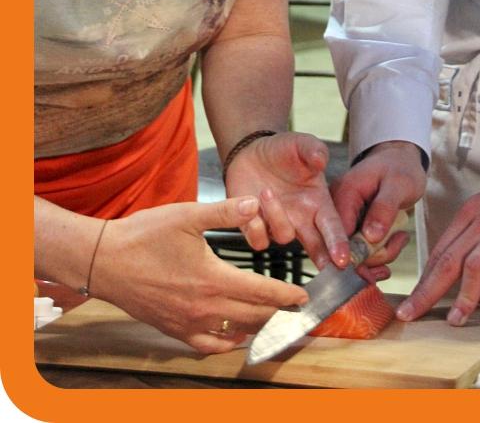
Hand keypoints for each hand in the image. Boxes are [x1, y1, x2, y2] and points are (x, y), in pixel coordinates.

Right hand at [90, 197, 308, 354]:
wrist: (104, 261)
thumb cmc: (143, 236)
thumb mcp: (187, 215)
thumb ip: (225, 212)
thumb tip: (255, 204)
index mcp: (213, 281)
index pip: (262, 294)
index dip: (287, 296)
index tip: (305, 297)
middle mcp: (204, 309)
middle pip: (254, 317)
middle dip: (279, 313)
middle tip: (297, 310)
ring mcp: (188, 324)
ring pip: (235, 333)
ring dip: (257, 327)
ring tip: (273, 319)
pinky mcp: (173, 331)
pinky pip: (208, 346)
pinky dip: (228, 342)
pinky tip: (235, 335)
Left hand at [224, 131, 349, 269]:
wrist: (252, 151)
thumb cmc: (282, 150)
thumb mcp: (301, 144)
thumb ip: (314, 150)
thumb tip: (321, 159)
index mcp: (318, 202)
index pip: (332, 226)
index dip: (339, 242)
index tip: (344, 258)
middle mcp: (302, 219)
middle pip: (316, 246)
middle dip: (323, 258)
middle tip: (328, 267)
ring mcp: (279, 225)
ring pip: (284, 236)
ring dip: (276, 216)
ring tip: (266, 190)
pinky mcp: (256, 228)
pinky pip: (258, 240)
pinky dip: (254, 227)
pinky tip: (250, 206)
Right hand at [330, 140, 424, 273]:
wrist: (401, 160)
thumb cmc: (400, 167)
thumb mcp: (398, 184)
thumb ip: (384, 208)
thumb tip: (370, 236)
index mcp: (344, 193)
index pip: (338, 234)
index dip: (354, 257)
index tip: (374, 270)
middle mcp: (338, 207)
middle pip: (345, 249)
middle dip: (373, 256)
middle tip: (397, 243)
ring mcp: (345, 218)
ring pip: (356, 253)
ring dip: (382, 253)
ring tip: (400, 238)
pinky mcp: (354, 226)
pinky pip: (364, 249)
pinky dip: (381, 250)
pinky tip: (395, 239)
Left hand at [396, 152, 479, 325]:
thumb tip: (475, 292)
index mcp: (472, 213)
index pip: (440, 251)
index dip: (423, 280)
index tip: (411, 302)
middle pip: (449, 259)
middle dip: (427, 291)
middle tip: (410, 314)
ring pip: (476, 265)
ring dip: (463, 296)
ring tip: (456, 321)